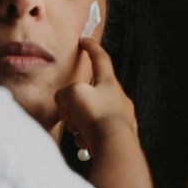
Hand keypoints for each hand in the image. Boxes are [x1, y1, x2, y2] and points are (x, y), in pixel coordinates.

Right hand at [54, 38, 137, 156]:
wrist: (114, 147)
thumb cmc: (96, 118)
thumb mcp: (72, 95)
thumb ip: (65, 92)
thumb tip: (66, 103)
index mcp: (109, 83)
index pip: (100, 58)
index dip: (91, 48)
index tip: (84, 41)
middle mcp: (119, 98)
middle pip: (93, 92)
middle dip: (77, 102)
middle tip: (69, 111)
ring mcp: (121, 117)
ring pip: (94, 114)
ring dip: (80, 122)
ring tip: (78, 130)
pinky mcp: (120, 136)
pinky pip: (98, 133)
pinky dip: (88, 137)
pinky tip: (86, 143)